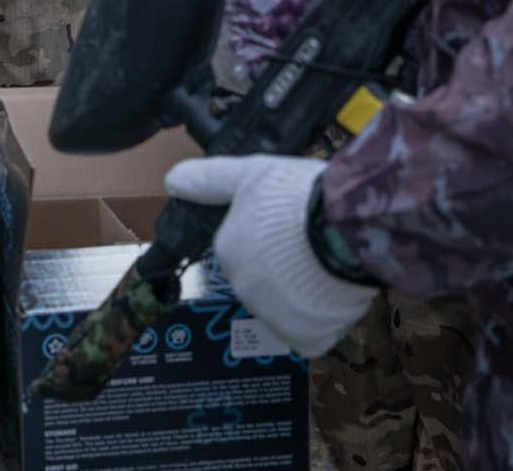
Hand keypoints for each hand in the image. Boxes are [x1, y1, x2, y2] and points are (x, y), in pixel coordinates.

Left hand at [164, 154, 375, 357]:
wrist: (341, 230)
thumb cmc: (294, 197)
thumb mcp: (249, 174)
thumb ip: (209, 181)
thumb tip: (171, 180)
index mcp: (228, 250)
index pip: (245, 251)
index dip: (271, 240)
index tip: (291, 227)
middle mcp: (242, 288)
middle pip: (265, 282)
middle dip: (286, 269)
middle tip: (313, 245)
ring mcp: (272, 317)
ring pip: (288, 309)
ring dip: (304, 295)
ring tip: (329, 265)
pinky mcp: (303, 338)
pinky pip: (310, 335)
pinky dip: (322, 322)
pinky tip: (333, 297)